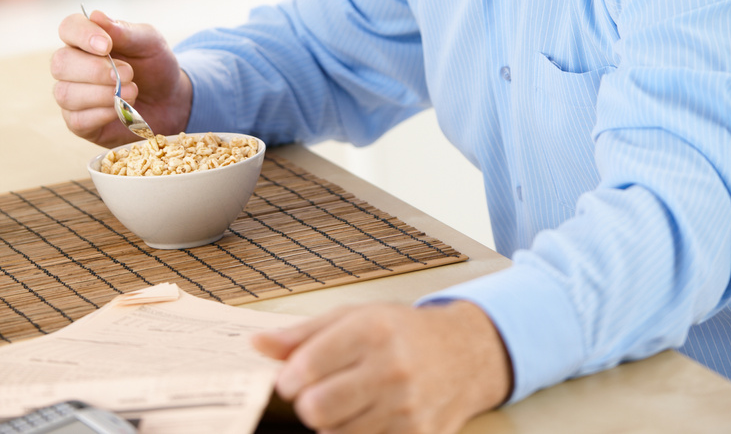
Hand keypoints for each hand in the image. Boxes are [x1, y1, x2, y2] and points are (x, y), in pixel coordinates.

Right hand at [51, 8, 192, 146]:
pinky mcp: (79, 122)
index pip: (68, 28)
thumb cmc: (154, 65)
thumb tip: (96, 15)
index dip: (83, 35)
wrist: (169, 100)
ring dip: (102, 94)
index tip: (106, 45)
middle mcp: (73, 66)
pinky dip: (103, 114)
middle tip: (128, 73)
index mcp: (87, 39)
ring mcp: (72, 95)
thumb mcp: (149, 42)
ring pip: (66, 93)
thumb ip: (124, 31)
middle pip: (60, 63)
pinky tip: (121, 108)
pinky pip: (77, 120)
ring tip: (132, 92)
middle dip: (95, 70)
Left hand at [253, 300, 511, 433]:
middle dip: (307, 406)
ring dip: (331, 424)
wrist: (464, 353)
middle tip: (315, 395)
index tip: (289, 381)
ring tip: (344, 402)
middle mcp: (391, 368)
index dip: (288, 380)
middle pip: (318, 409)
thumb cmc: (402, 332)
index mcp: (372, 330)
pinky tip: (364, 417)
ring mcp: (406, 408)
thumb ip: (303, 334)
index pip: (308, 367)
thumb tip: (257, 343)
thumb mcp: (355, 316)